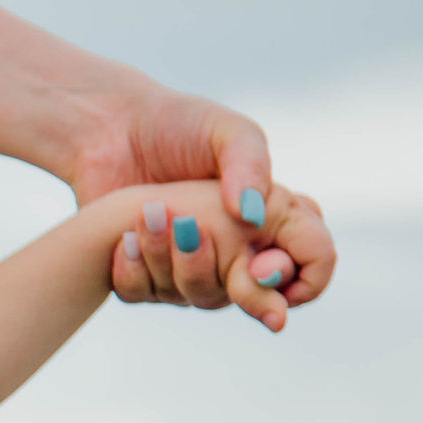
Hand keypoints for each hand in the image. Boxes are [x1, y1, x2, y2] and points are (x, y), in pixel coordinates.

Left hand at [68, 87, 337, 317]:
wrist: (108, 129)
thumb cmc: (177, 124)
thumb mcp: (226, 131)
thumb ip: (250, 166)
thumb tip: (252, 217)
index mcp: (275, 216)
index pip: (314, 261)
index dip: (302, 278)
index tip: (263, 267)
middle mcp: (239, 251)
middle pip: (259, 295)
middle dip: (235, 282)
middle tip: (201, 237)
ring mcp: (193, 267)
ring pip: (203, 298)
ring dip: (178, 263)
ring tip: (152, 214)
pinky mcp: (147, 274)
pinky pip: (148, 295)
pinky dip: (137, 271)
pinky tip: (126, 238)